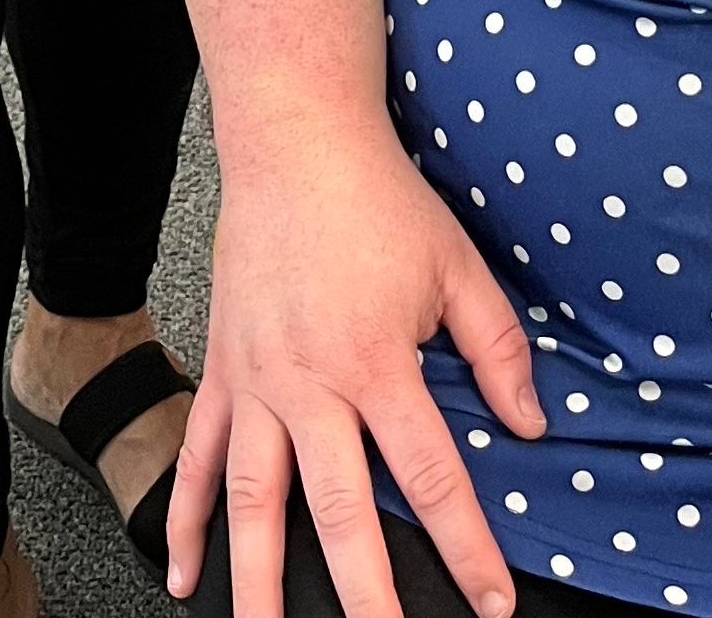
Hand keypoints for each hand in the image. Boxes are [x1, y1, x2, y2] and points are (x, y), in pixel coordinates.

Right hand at [168, 118, 544, 617]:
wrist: (295, 141)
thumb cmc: (380, 200)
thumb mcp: (458, 266)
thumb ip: (497, 348)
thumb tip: (529, 425)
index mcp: (377, 361)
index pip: (430, 476)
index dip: (466, 547)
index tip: (490, 605)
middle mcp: (310, 383)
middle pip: (338, 512)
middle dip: (365, 597)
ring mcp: (256, 381)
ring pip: (254, 500)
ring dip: (259, 581)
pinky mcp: (221, 369)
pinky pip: (197, 457)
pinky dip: (185, 519)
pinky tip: (182, 575)